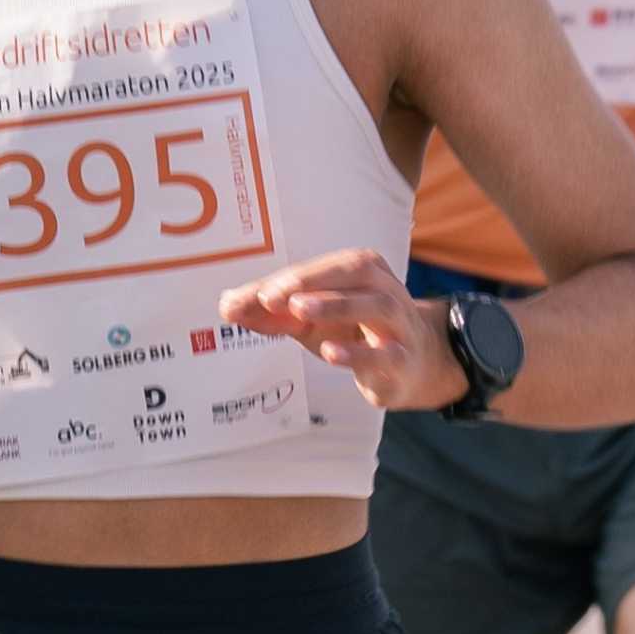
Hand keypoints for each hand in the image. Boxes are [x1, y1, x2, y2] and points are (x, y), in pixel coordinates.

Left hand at [220, 248, 466, 410]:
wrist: (408, 365)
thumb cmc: (353, 331)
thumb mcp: (309, 320)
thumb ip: (270, 313)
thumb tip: (226, 305)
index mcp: (361, 270)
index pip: (325, 267)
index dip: (292, 278)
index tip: (258, 295)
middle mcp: (384, 288)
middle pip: (355, 271)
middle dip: (312, 280)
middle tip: (272, 297)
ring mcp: (398, 324)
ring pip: (376, 306)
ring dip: (336, 305)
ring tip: (298, 311)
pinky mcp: (402, 360)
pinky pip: (386, 353)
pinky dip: (359, 353)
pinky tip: (332, 353)